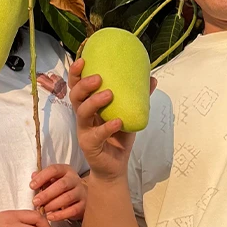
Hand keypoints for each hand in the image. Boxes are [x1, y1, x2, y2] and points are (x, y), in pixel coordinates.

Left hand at [30, 164, 86, 220]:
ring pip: (67, 197)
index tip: (31, 186)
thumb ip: (43, 178)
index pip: (54, 170)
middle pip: (62, 185)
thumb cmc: (62, 188)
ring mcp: (80, 192)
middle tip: (35, 201)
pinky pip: (72, 210)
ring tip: (43, 210)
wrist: (80, 197)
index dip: (42, 177)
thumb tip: (33, 176)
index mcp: (66, 170)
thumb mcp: (53, 180)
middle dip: (47, 194)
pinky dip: (60, 215)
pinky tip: (50, 217)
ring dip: (53, 205)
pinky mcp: (83, 205)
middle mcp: (74, 179)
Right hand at [68, 57, 136, 181]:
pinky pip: (96, 135)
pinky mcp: (89, 146)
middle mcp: (83, 116)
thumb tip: (152, 78)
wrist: (115, 166)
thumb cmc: (119, 137)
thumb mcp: (129, 114)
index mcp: (89, 106)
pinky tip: (118, 122)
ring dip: (94, 102)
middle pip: (75, 97)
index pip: (77, 86)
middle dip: (83, 85)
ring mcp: (84, 131)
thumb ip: (138, 98)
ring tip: (109, 94)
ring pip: (82, 113)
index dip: (76, 73)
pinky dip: (107, 127)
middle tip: (98, 78)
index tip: (83, 59)